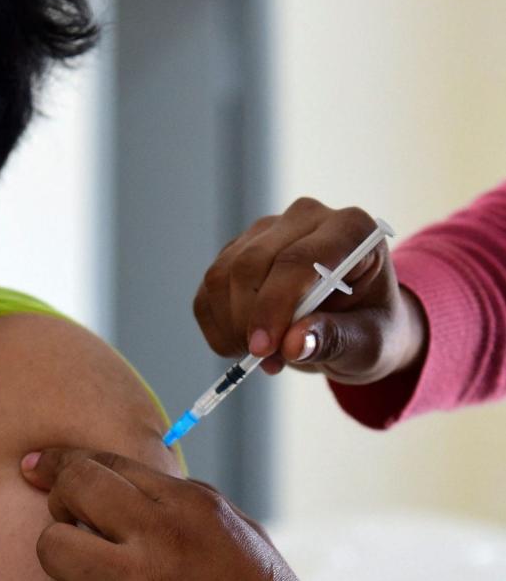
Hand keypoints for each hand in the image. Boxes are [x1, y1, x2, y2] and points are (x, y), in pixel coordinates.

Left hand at [21, 448, 341, 580]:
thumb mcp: (226, 523)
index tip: (35, 464)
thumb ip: (171, 497)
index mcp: (186, 502)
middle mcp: (161, 534)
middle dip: (59, 498)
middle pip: (73, 488)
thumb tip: (111, 479)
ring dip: (63, 560)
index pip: (104, 461)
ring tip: (87, 573)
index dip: (61, 461)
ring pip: (54, 548)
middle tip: (69, 519)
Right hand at [194, 197, 427, 383]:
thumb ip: (336, 340)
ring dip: (231, 325)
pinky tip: (242, 343)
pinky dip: (216, 325)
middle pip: (252, 264)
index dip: (274, 305)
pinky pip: (209, 288)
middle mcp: (306, 218)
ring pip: (223, 275)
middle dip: (248, 320)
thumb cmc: (370, 328)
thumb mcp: (369, 344)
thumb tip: (292, 345)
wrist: (355, 323)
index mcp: (351, 229)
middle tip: (263, 361)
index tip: (263, 350)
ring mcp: (266, 231)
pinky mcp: (237, 249)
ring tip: (261, 356)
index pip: (298, 259)